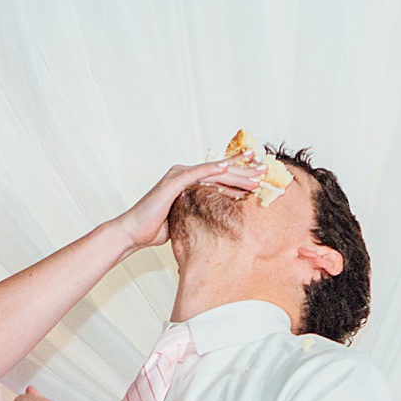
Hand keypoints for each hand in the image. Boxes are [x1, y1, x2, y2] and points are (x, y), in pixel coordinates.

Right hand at [113, 157, 259, 251]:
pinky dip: (214, 169)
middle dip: (245, 170)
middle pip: (220, 171)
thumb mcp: (187, 218)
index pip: (219, 177)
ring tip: (256, 172)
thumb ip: (202, 212)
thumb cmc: (157, 228)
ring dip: (237, 170)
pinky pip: (198, 173)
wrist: (134, 232)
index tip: (260, 177)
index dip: (240, 176)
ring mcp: (179, 175)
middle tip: (266, 169)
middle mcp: (185, 174)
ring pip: (214, 171)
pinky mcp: (173, 181)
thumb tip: (222, 219)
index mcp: (189, 182)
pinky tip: (229, 168)